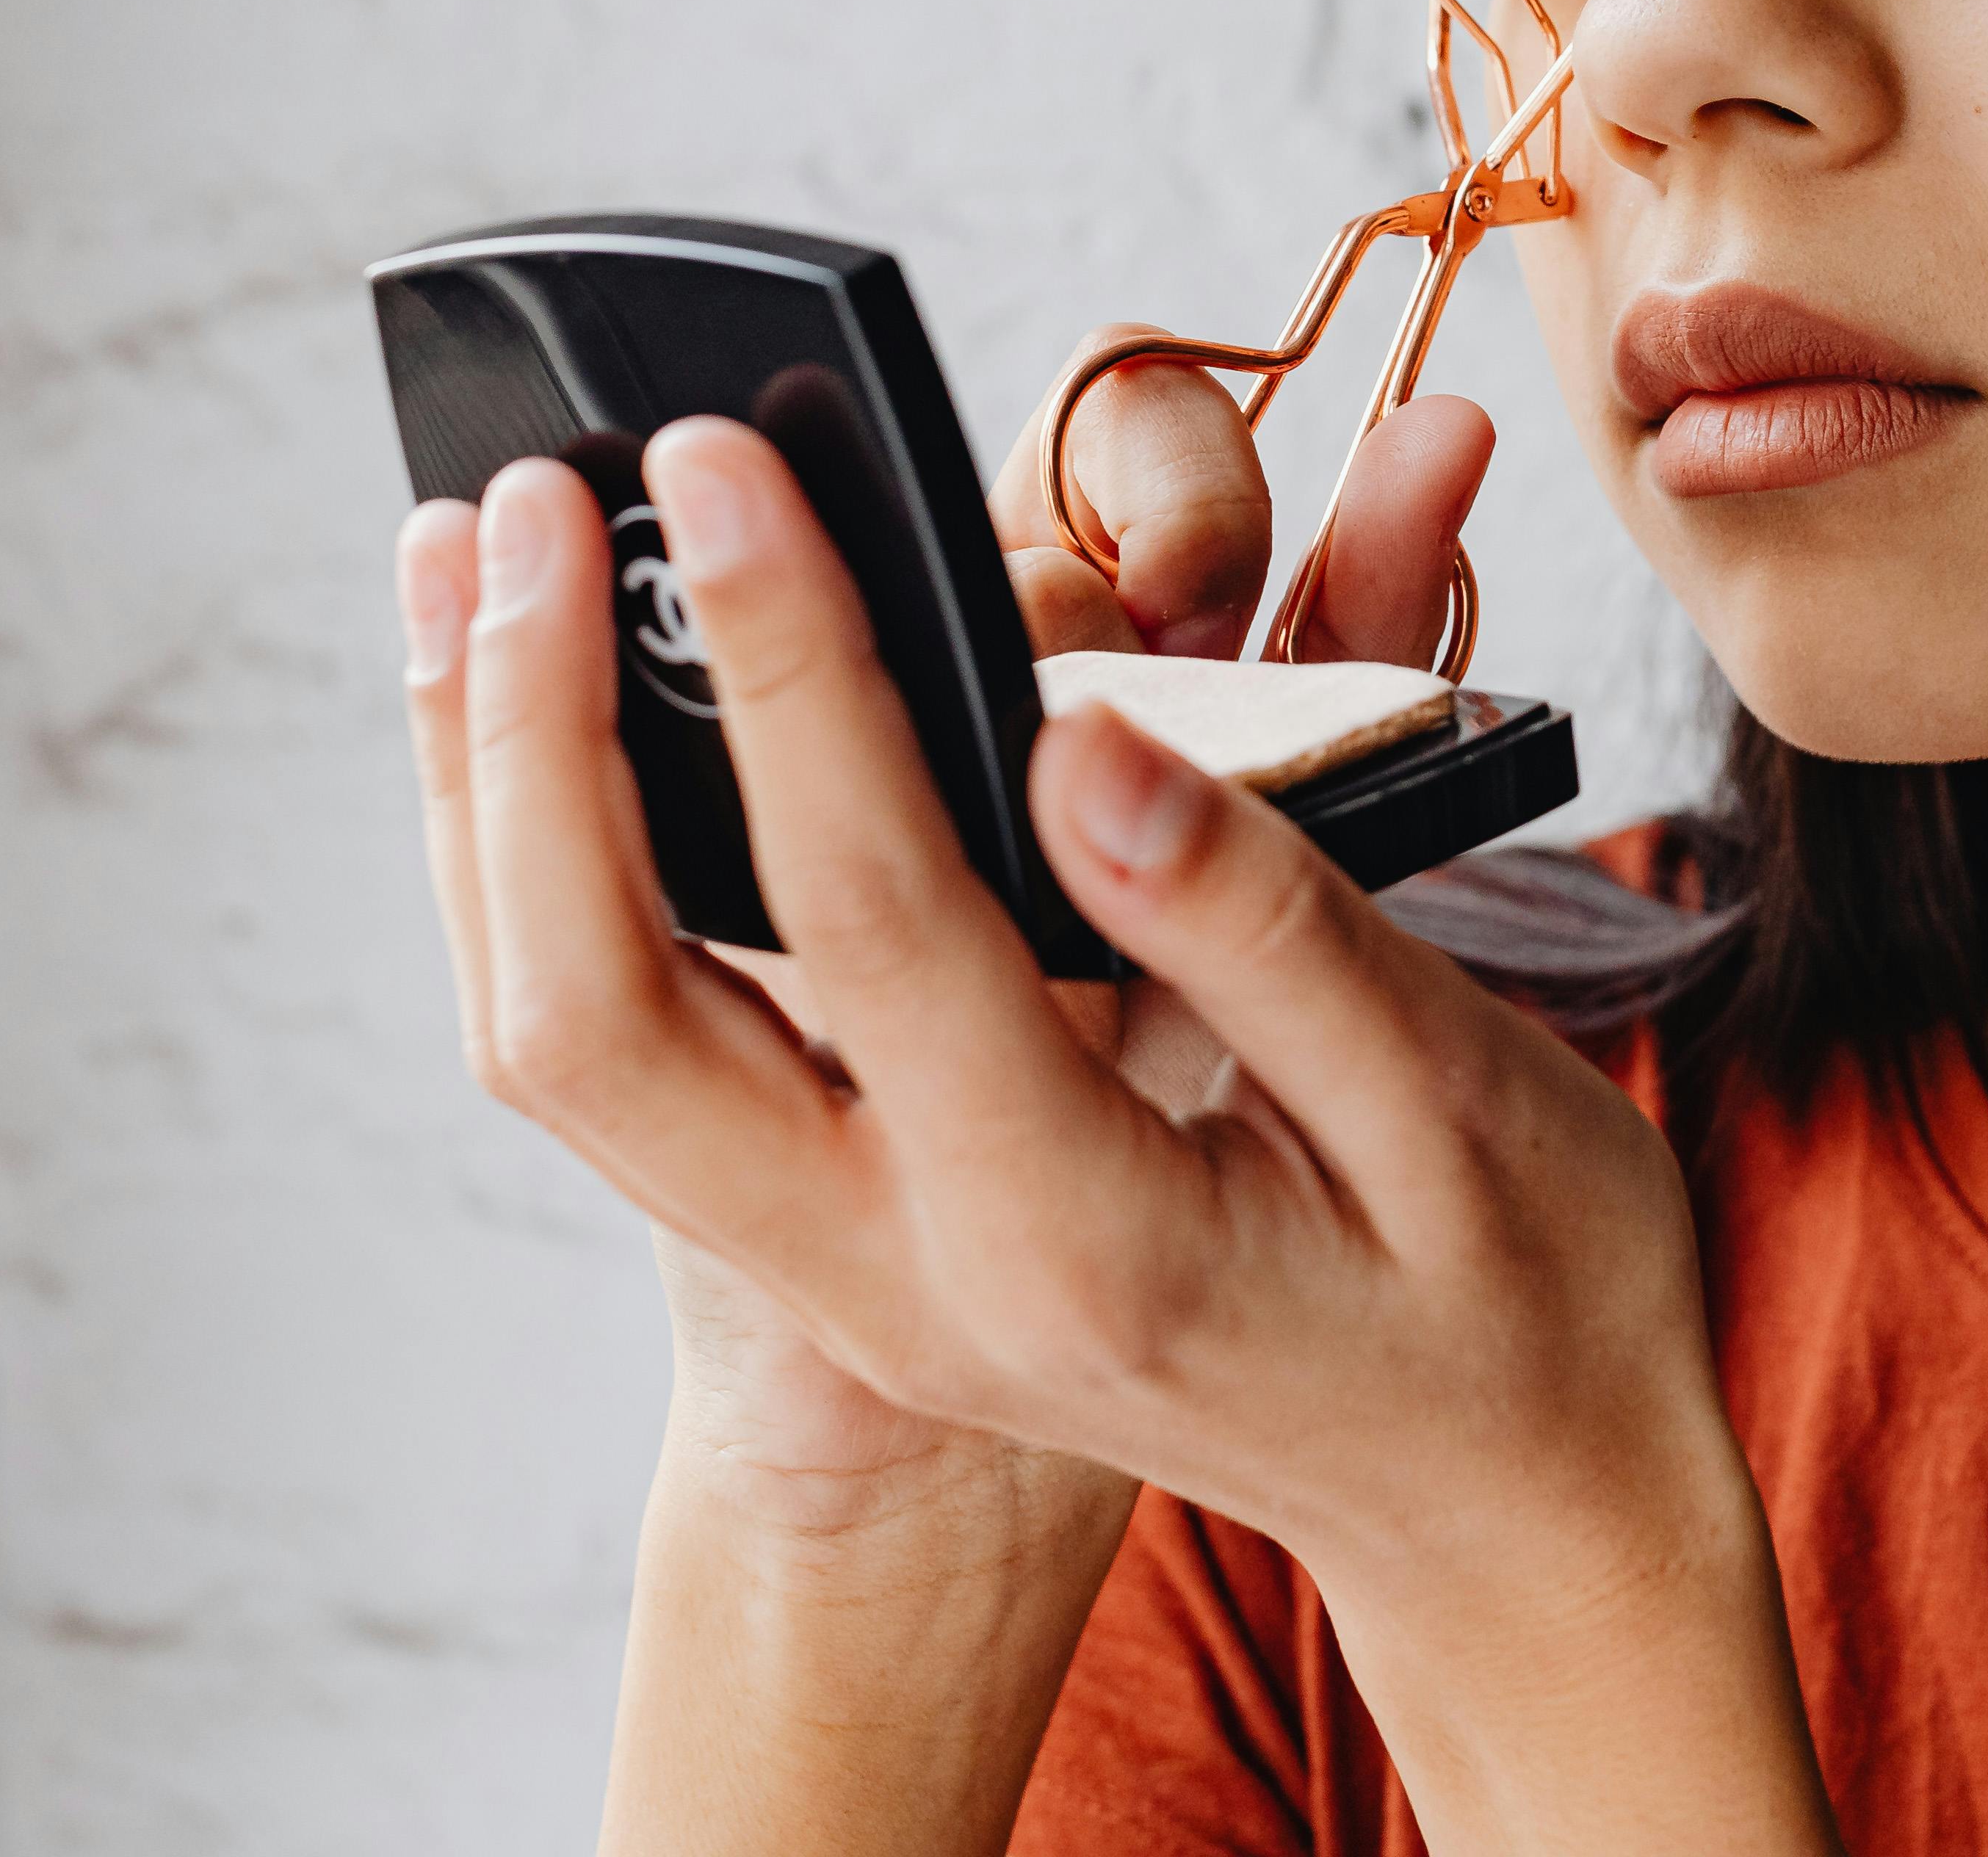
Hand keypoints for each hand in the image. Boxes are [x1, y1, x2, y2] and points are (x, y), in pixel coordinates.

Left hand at [403, 347, 1492, 1535]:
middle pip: (602, 1015)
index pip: (872, 907)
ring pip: (566, 1041)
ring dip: (493, 792)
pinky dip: (545, 864)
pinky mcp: (844, 1236)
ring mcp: (851, 1273)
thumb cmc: (1525, 1300)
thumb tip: (1089, 734)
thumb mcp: (1462, 1107)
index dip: (789, 663)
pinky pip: (621, 1052)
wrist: (1505, 1521)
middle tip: (531, 496)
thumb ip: (1268, 923)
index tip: (732, 465)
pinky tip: (541, 713)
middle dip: (535, 735)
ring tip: (462, 557)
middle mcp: (907, 1274)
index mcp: (1078, 1237)